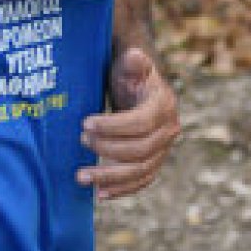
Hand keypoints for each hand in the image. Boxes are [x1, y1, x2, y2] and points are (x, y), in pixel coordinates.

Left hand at [78, 45, 179, 201]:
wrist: (139, 89)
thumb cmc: (131, 74)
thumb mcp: (131, 64)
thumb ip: (134, 61)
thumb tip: (134, 56)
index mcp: (164, 106)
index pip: (141, 122)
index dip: (114, 126)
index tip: (86, 123)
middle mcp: (169, 130)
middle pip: (141, 150)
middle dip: (108, 148)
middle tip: (81, 140)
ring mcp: (163, 150)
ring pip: (140, 170)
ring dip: (110, 177)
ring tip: (81, 176)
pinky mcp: (154, 163)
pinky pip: (141, 181)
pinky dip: (122, 190)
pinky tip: (99, 194)